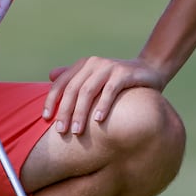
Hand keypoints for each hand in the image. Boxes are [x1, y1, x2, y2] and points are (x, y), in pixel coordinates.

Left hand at [44, 56, 166, 135]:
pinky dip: (103, 105)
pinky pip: (110, 90)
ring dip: (80, 112)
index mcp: (83, 65)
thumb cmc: (119, 81)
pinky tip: (98, 120)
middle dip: (65, 111)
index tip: (46, 119)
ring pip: (88, 91)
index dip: (51, 100)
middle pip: (73, 89)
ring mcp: (109, 67)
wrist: (150, 70)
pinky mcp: (124, 73)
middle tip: (61, 131)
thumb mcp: (96, 79)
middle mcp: (93, 63)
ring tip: (77, 131)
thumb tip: (50, 75)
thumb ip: (75, 78)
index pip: (61, 83)